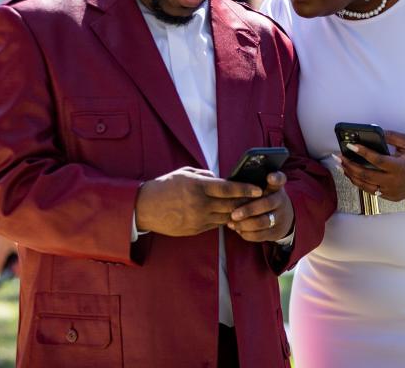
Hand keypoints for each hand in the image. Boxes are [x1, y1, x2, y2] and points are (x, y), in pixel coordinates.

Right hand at [135, 167, 261, 236]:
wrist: (145, 208)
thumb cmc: (165, 186)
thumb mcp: (185, 174)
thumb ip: (205, 176)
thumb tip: (221, 179)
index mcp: (198, 187)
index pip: (228, 188)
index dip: (245, 189)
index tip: (258, 189)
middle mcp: (200, 204)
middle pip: (231, 205)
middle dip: (246, 203)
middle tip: (259, 200)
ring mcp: (198, 219)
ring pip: (226, 218)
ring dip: (237, 214)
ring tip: (248, 209)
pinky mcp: (195, 230)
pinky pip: (215, 225)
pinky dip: (224, 220)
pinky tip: (230, 217)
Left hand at [227, 171, 295, 242]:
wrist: (284, 218)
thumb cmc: (266, 199)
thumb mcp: (265, 188)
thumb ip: (253, 185)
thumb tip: (227, 183)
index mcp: (276, 188)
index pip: (280, 180)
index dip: (275, 178)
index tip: (270, 176)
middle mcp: (280, 201)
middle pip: (267, 204)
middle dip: (249, 210)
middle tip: (234, 214)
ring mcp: (280, 217)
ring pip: (262, 222)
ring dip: (245, 224)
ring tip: (232, 223)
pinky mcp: (276, 232)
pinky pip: (260, 235)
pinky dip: (247, 233)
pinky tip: (238, 229)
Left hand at [339, 130, 404, 201]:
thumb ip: (392, 137)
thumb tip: (375, 131)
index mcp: (399, 167)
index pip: (377, 160)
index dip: (363, 153)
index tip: (350, 146)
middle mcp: (394, 181)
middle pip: (366, 175)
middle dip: (349, 165)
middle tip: (338, 157)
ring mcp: (390, 191)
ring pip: (365, 185)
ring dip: (350, 175)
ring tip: (341, 165)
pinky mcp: (389, 197)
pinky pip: (370, 190)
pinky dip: (359, 182)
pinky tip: (351, 174)